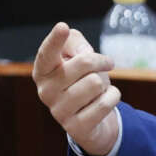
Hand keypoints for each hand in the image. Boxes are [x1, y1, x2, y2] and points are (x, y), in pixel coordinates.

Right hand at [33, 22, 120, 155]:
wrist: (93, 118)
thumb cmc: (83, 79)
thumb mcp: (79, 56)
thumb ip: (75, 42)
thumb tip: (83, 53)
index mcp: (43, 71)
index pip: (47, 53)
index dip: (55, 40)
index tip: (63, 27)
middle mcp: (45, 91)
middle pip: (84, 62)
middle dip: (100, 61)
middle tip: (103, 66)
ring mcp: (59, 112)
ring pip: (95, 83)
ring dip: (104, 83)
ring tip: (97, 90)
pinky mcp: (75, 128)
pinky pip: (105, 102)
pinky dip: (112, 97)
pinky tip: (102, 102)